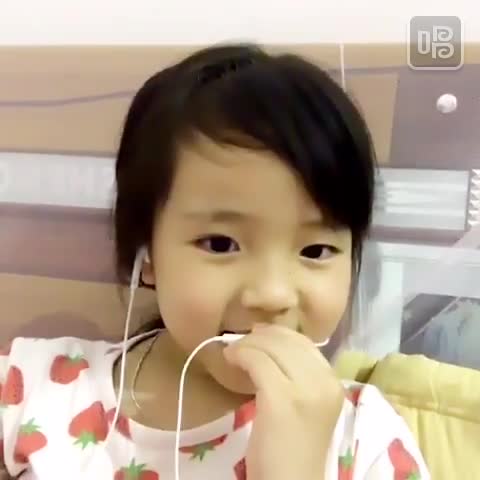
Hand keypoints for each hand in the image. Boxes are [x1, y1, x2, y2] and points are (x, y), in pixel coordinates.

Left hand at [224, 324, 343, 479]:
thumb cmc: (292, 447)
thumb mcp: (304, 403)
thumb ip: (297, 375)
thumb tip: (269, 341)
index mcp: (333, 382)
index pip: (305, 342)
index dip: (278, 334)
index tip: (258, 336)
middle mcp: (325, 382)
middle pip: (288, 340)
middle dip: (260, 336)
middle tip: (241, 342)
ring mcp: (305, 390)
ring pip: (271, 347)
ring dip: (247, 344)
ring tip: (233, 352)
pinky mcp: (281, 399)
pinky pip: (257, 361)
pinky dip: (241, 355)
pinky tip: (230, 360)